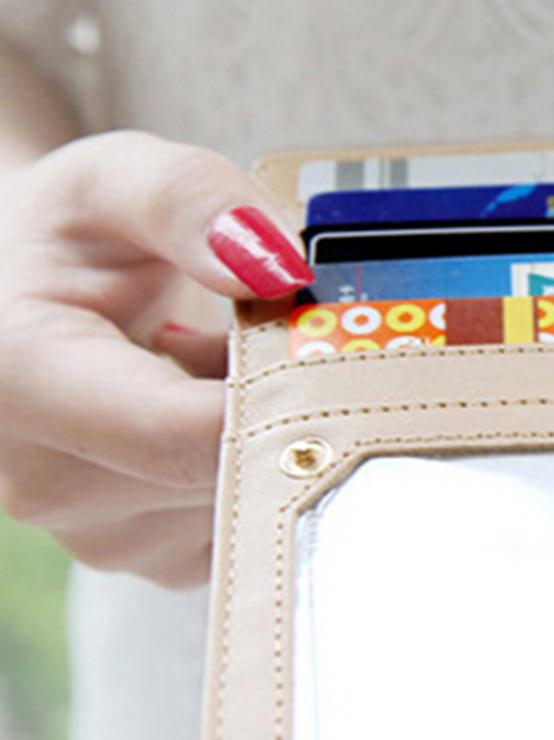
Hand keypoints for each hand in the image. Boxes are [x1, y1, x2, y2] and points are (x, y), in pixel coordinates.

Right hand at [0, 131, 311, 587]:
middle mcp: (48, 482)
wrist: (18, 303)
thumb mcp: (107, 179)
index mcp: (19, 382)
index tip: (336, 346)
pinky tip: (226, 414)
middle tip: (291, 334)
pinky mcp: (154, 560)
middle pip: (239, 473)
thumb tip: (277, 266)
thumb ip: (187, 199)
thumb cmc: (63, 239)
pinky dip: (267, 466)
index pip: (192, 434)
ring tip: (229, 363)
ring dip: (280, 432)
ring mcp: (100, 536)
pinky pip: (254, 524)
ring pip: (258, 501)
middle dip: (294, 404)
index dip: (289, 395)